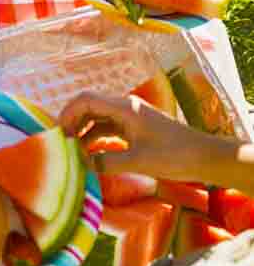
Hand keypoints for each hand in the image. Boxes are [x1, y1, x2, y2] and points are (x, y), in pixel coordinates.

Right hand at [59, 92, 205, 179]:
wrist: (206, 158)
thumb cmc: (174, 156)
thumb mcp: (138, 162)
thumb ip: (107, 162)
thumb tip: (82, 165)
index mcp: (124, 108)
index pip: (86, 100)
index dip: (68, 114)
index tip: (59, 134)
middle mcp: (125, 107)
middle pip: (89, 106)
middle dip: (72, 122)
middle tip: (61, 143)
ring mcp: (130, 117)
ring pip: (97, 117)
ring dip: (83, 130)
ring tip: (72, 150)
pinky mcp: (136, 127)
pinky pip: (108, 127)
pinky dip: (96, 137)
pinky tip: (90, 153)